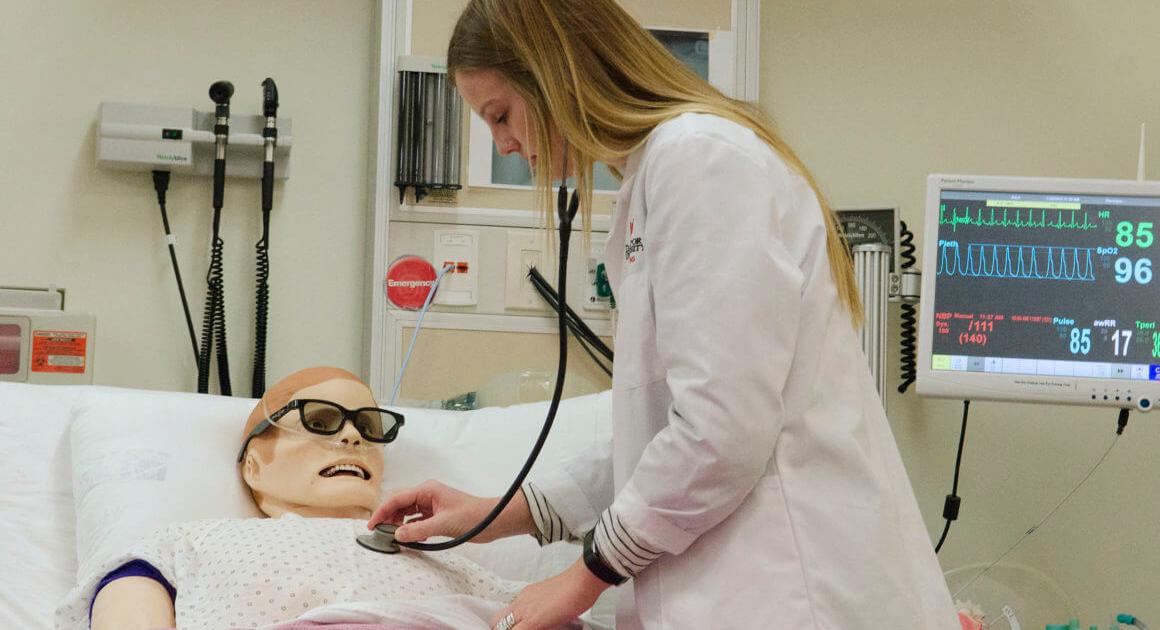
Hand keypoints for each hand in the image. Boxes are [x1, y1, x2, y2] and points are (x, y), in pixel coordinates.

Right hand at [368, 480, 535, 543]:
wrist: (492, 521)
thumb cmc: (472, 516)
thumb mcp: (443, 524)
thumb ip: (418, 530)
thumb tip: (397, 535)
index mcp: (427, 490)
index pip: (397, 498)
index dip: (382, 511)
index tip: (372, 525)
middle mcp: (427, 495)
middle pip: (399, 504)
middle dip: (388, 517)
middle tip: (380, 533)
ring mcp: (431, 505)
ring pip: (407, 513)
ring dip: (398, 524)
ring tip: (392, 537)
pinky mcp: (436, 516)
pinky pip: (416, 521)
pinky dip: (410, 528)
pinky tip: (407, 537)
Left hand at [490, 558, 610, 629]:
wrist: (581, 581)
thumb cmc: (574, 588)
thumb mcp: (552, 599)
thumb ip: (544, 610)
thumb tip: (546, 620)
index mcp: (525, 596)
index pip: (505, 613)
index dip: (506, 625)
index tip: (512, 627)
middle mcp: (521, 602)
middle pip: (497, 620)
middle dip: (500, 628)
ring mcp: (525, 611)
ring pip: (503, 627)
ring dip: (510, 629)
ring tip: (527, 629)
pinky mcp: (533, 621)